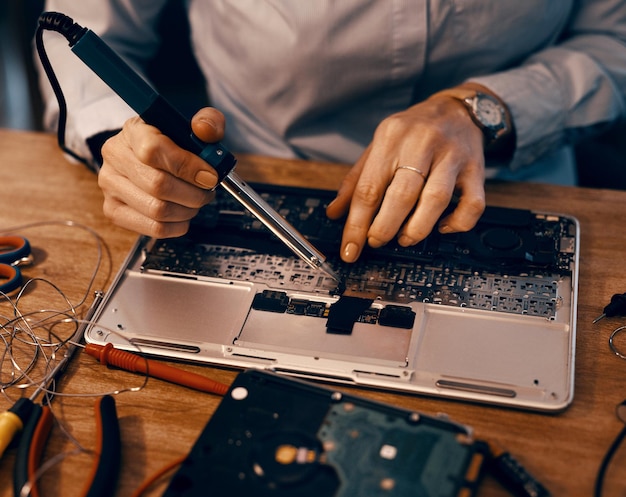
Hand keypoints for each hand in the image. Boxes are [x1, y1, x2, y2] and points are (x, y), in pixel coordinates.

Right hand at [98, 108, 224, 236]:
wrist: (152, 156)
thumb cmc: (174, 141)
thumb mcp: (194, 124)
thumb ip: (207, 121)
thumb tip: (205, 131)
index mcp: (133, 130)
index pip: (154, 151)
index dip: (188, 167)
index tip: (210, 176)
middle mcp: (115, 157)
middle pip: (158, 185)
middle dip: (193, 193)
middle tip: (207, 191)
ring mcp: (110, 186)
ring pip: (157, 210)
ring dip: (188, 210)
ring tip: (196, 201)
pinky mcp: (113, 210)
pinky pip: (153, 228)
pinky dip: (178, 226)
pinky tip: (184, 214)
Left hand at [326, 86, 489, 262]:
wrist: (457, 109)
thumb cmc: (413, 132)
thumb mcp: (378, 147)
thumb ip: (356, 180)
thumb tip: (335, 213)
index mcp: (391, 137)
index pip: (369, 188)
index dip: (356, 225)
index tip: (350, 248)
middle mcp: (422, 143)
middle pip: (402, 195)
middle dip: (385, 228)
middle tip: (377, 241)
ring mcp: (452, 156)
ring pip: (437, 200)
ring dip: (417, 229)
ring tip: (405, 238)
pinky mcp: (476, 169)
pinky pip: (473, 204)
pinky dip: (457, 223)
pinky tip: (442, 227)